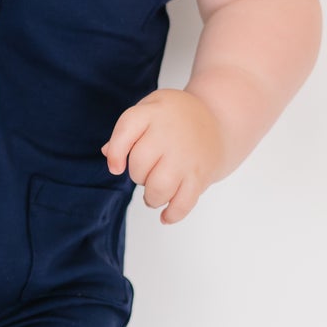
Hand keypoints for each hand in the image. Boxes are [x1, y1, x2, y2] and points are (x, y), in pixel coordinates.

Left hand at [100, 88, 223, 223]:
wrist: (218, 119)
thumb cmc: (175, 118)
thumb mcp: (148, 111)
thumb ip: (126, 131)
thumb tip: (108, 153)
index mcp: (153, 112)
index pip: (125, 130)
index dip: (116, 153)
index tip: (116, 168)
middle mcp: (170, 133)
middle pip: (139, 165)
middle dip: (138, 176)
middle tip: (147, 173)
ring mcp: (187, 156)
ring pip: (158, 188)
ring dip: (151, 198)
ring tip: (154, 193)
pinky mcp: (200, 175)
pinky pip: (182, 203)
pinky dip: (171, 214)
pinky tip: (165, 215)